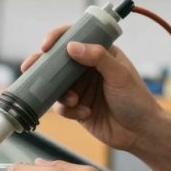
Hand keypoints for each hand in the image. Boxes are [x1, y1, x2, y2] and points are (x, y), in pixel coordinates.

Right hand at [21, 26, 170, 170]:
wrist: (141, 133)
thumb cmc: (137, 100)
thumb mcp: (119, 75)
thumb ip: (97, 57)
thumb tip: (72, 46)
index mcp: (100, 53)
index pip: (75, 37)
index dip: (58, 38)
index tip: (46, 45)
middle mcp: (87, 69)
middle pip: (57, 61)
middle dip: (42, 65)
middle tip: (29, 67)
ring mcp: (81, 88)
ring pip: (55, 85)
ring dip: (60, 93)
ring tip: (74, 101)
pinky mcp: (76, 107)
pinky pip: (61, 106)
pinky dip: (68, 110)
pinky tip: (84, 114)